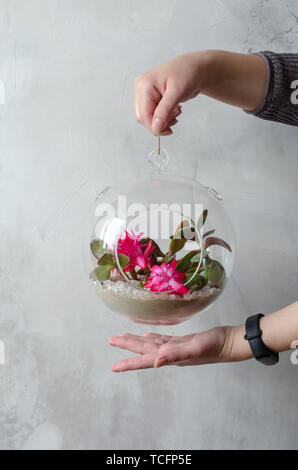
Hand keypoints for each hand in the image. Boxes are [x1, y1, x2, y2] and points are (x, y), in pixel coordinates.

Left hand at [108, 327, 236, 371]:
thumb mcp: (195, 348)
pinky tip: (148, 335)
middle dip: (127, 346)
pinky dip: (154, 337)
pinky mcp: (183, 341)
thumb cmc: (215, 345)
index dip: (129, 363)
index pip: (145, 360)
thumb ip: (175, 354)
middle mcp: (171, 354)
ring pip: (152, 344)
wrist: (230, 342)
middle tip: (111, 341)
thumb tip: (155, 363)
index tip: (114, 368)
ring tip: (123, 337)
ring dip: (137, 341)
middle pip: (144, 350)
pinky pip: (164, 339)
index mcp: (170, 357)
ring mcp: (177, 347)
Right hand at [134, 51, 210, 135]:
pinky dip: (164, 116)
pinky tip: (173, 110)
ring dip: (162, 120)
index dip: (154, 127)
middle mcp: (141, 89)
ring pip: (148, 117)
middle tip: (174, 120)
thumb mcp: (177, 93)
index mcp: (144, 85)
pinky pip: (153, 114)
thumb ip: (165, 111)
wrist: (194, 69)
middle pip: (143, 117)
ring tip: (176, 112)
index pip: (143, 115)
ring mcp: (145, 93)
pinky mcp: (151, 98)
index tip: (168, 131)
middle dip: (159, 123)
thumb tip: (156, 127)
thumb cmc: (187, 73)